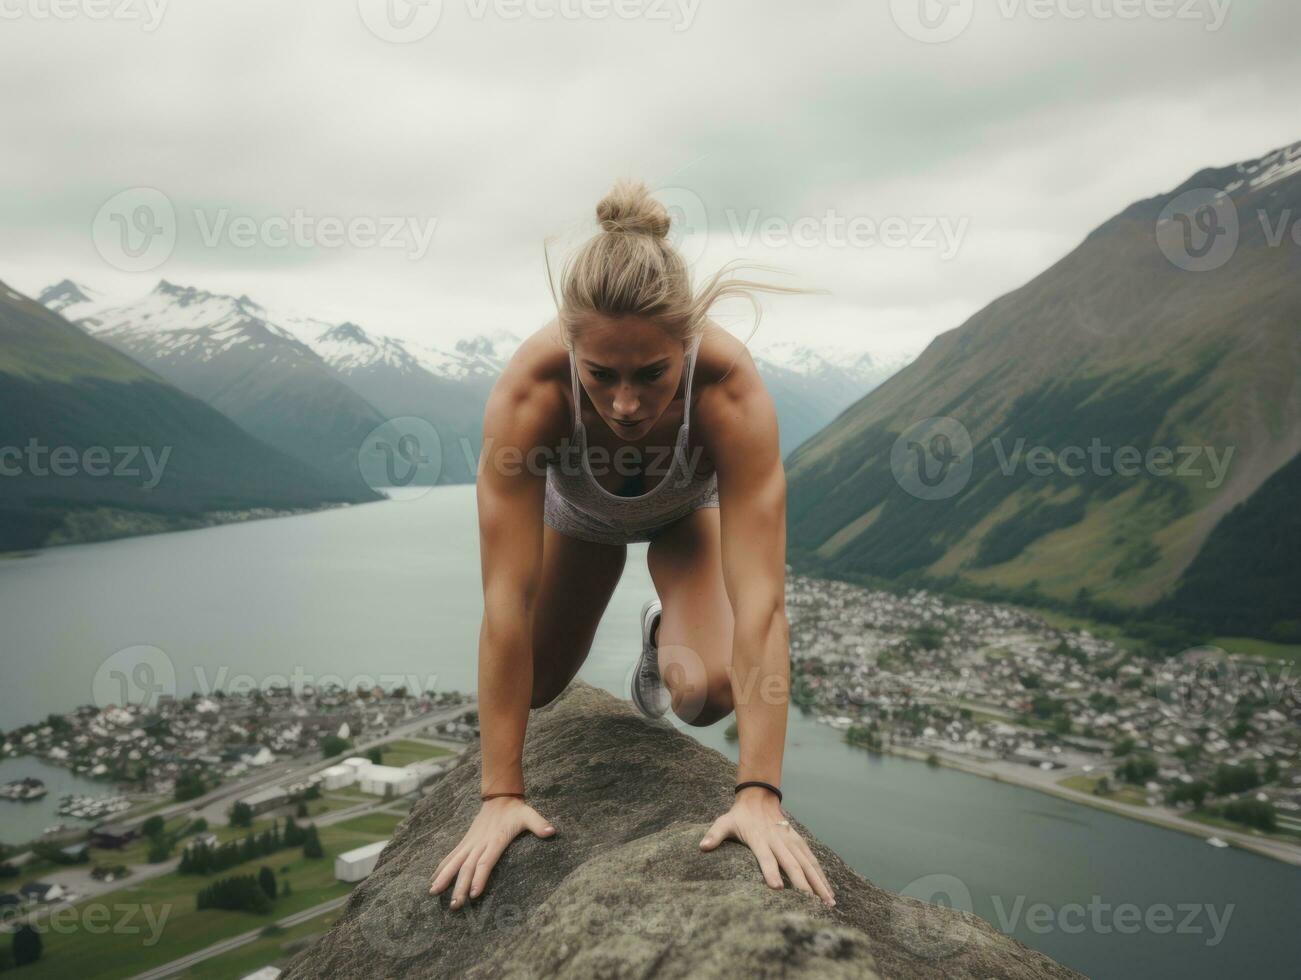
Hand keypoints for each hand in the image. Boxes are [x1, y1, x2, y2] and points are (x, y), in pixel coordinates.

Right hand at [429, 797, 556, 908]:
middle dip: (459, 886)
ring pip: (454, 861)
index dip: (479, 877)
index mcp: (495, 839)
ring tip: (433, 893)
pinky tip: (433, 880)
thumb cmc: (516, 810)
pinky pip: (451, 856)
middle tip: (455, 905)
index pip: (485, 861)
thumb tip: (552, 831)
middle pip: (467, 866)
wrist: (500, 797)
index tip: (473, 894)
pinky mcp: (466, 842)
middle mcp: (480, 843)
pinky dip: (441, 867)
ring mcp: (470, 842)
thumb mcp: (529, 815)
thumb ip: (539, 824)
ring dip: (444, 877)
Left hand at [699, 787, 835, 906]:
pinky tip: (828, 892)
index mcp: (759, 838)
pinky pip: (812, 861)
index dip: (770, 871)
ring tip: (827, 902)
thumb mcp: (724, 822)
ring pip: (807, 864)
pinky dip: (822, 876)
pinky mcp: (799, 842)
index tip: (777, 888)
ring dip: (818, 882)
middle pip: (792, 864)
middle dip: (802, 884)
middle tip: (810, 904)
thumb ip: (715, 835)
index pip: (765, 857)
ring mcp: (791, 842)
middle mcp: (778, 841)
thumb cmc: (740, 816)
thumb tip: (702, 847)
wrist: (759, 797)